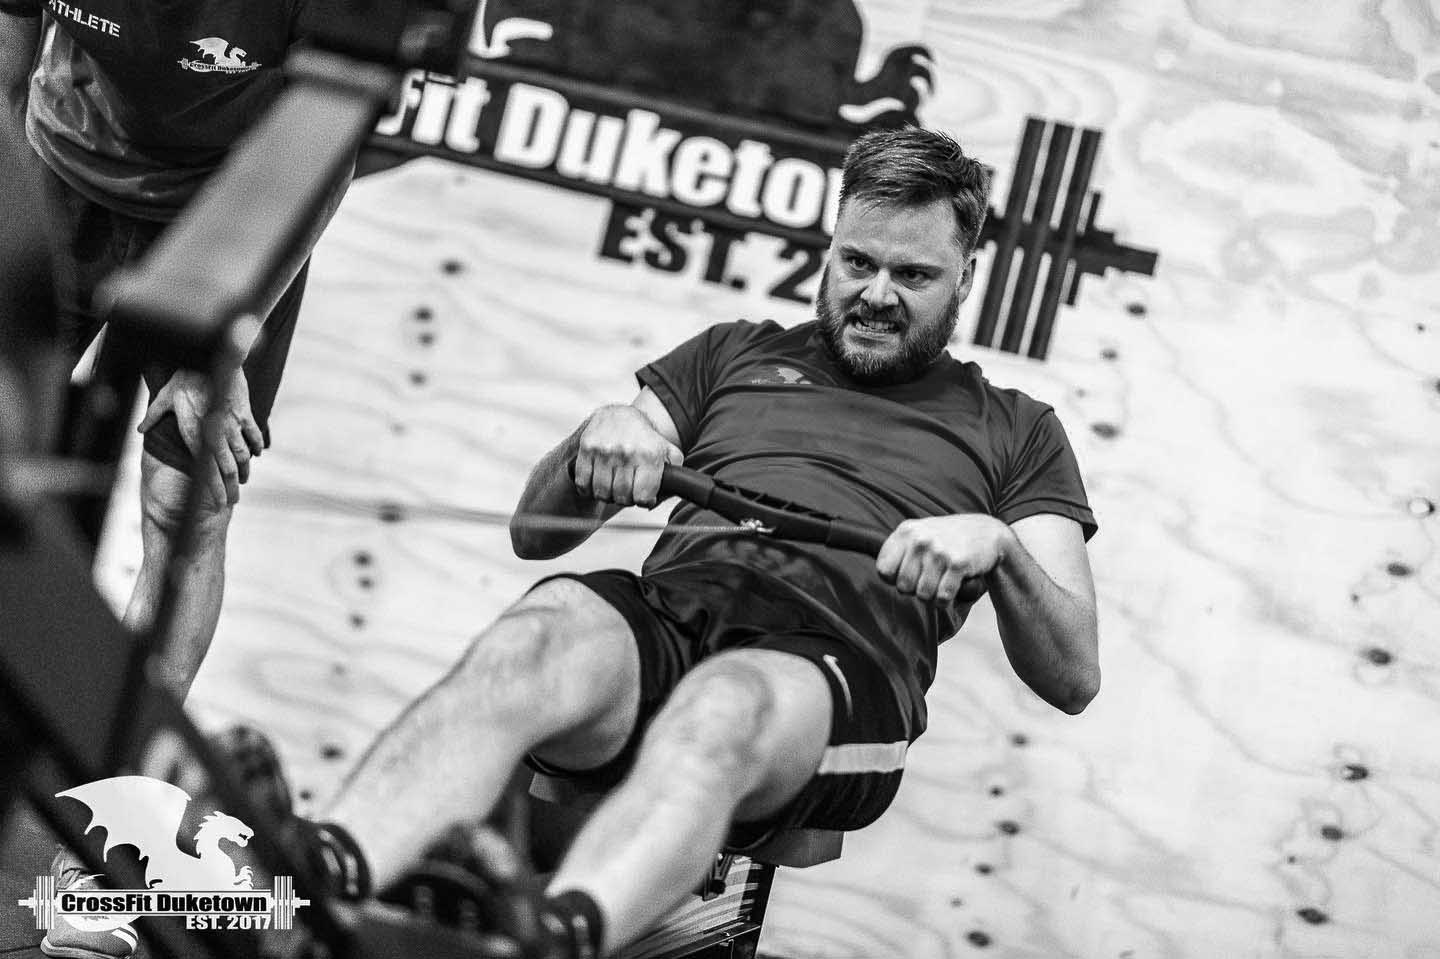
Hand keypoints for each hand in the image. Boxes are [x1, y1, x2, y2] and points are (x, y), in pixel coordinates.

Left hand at [138, 367, 263, 505]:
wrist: (211, 361)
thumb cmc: (184, 380)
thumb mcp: (164, 398)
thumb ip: (153, 416)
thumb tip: (140, 429)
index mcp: (195, 434)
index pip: (206, 470)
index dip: (214, 489)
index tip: (220, 503)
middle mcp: (215, 434)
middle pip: (227, 469)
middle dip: (232, 487)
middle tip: (233, 500)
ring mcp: (231, 425)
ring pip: (242, 455)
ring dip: (245, 470)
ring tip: (245, 480)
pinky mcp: (243, 414)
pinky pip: (253, 435)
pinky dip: (256, 446)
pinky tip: (257, 454)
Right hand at [572, 404, 682, 506]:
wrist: (620, 415)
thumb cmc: (645, 439)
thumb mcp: (667, 452)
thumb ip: (674, 474)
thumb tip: (661, 497)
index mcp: (649, 455)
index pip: (643, 497)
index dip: (643, 500)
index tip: (642, 495)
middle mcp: (627, 452)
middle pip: (622, 497)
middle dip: (625, 498)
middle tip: (627, 489)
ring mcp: (605, 450)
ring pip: (601, 492)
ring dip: (606, 494)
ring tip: (612, 485)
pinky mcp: (587, 447)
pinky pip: (583, 482)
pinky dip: (588, 488)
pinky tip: (596, 481)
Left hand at [876, 514, 1012, 603]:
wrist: (989, 534)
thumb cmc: (948, 539)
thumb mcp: (920, 534)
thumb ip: (899, 551)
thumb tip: (881, 577)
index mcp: (906, 531)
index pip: (883, 570)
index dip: (895, 580)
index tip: (910, 575)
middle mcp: (920, 539)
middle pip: (903, 587)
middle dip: (916, 590)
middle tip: (931, 580)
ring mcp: (939, 550)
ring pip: (922, 595)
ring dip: (932, 597)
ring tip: (942, 584)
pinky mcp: (958, 563)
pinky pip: (942, 597)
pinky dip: (946, 601)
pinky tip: (952, 589)